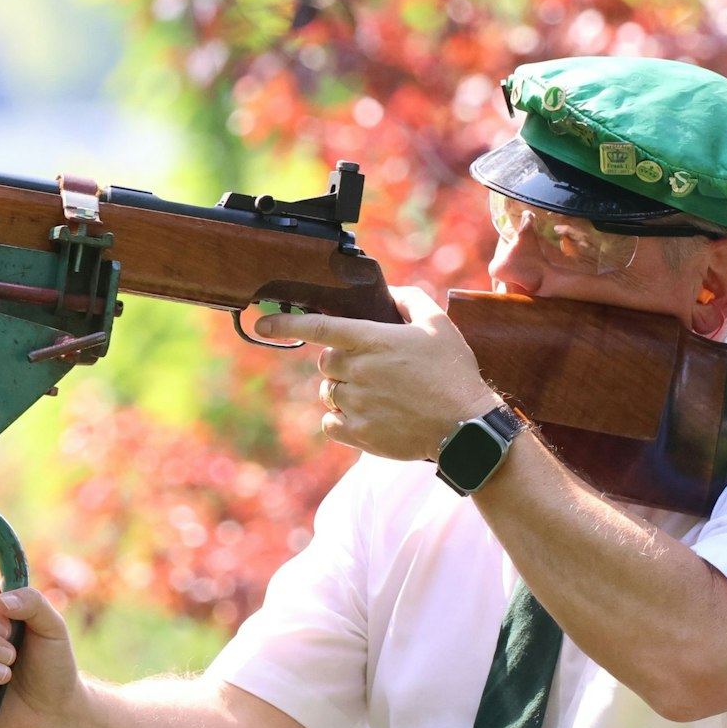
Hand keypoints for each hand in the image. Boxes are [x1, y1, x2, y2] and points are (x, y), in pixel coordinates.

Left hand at [257, 286, 498, 460]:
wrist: (466, 428)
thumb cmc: (454, 374)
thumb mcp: (439, 326)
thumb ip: (410, 301)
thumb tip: (390, 293)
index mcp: (374, 340)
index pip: (319, 328)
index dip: (286, 325)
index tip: (261, 323)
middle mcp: (360, 370)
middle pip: (325, 362)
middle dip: (341, 363)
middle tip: (372, 370)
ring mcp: (357, 404)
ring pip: (328, 393)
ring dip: (343, 391)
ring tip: (378, 396)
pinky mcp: (359, 434)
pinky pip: (330, 423)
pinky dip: (341, 420)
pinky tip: (368, 417)